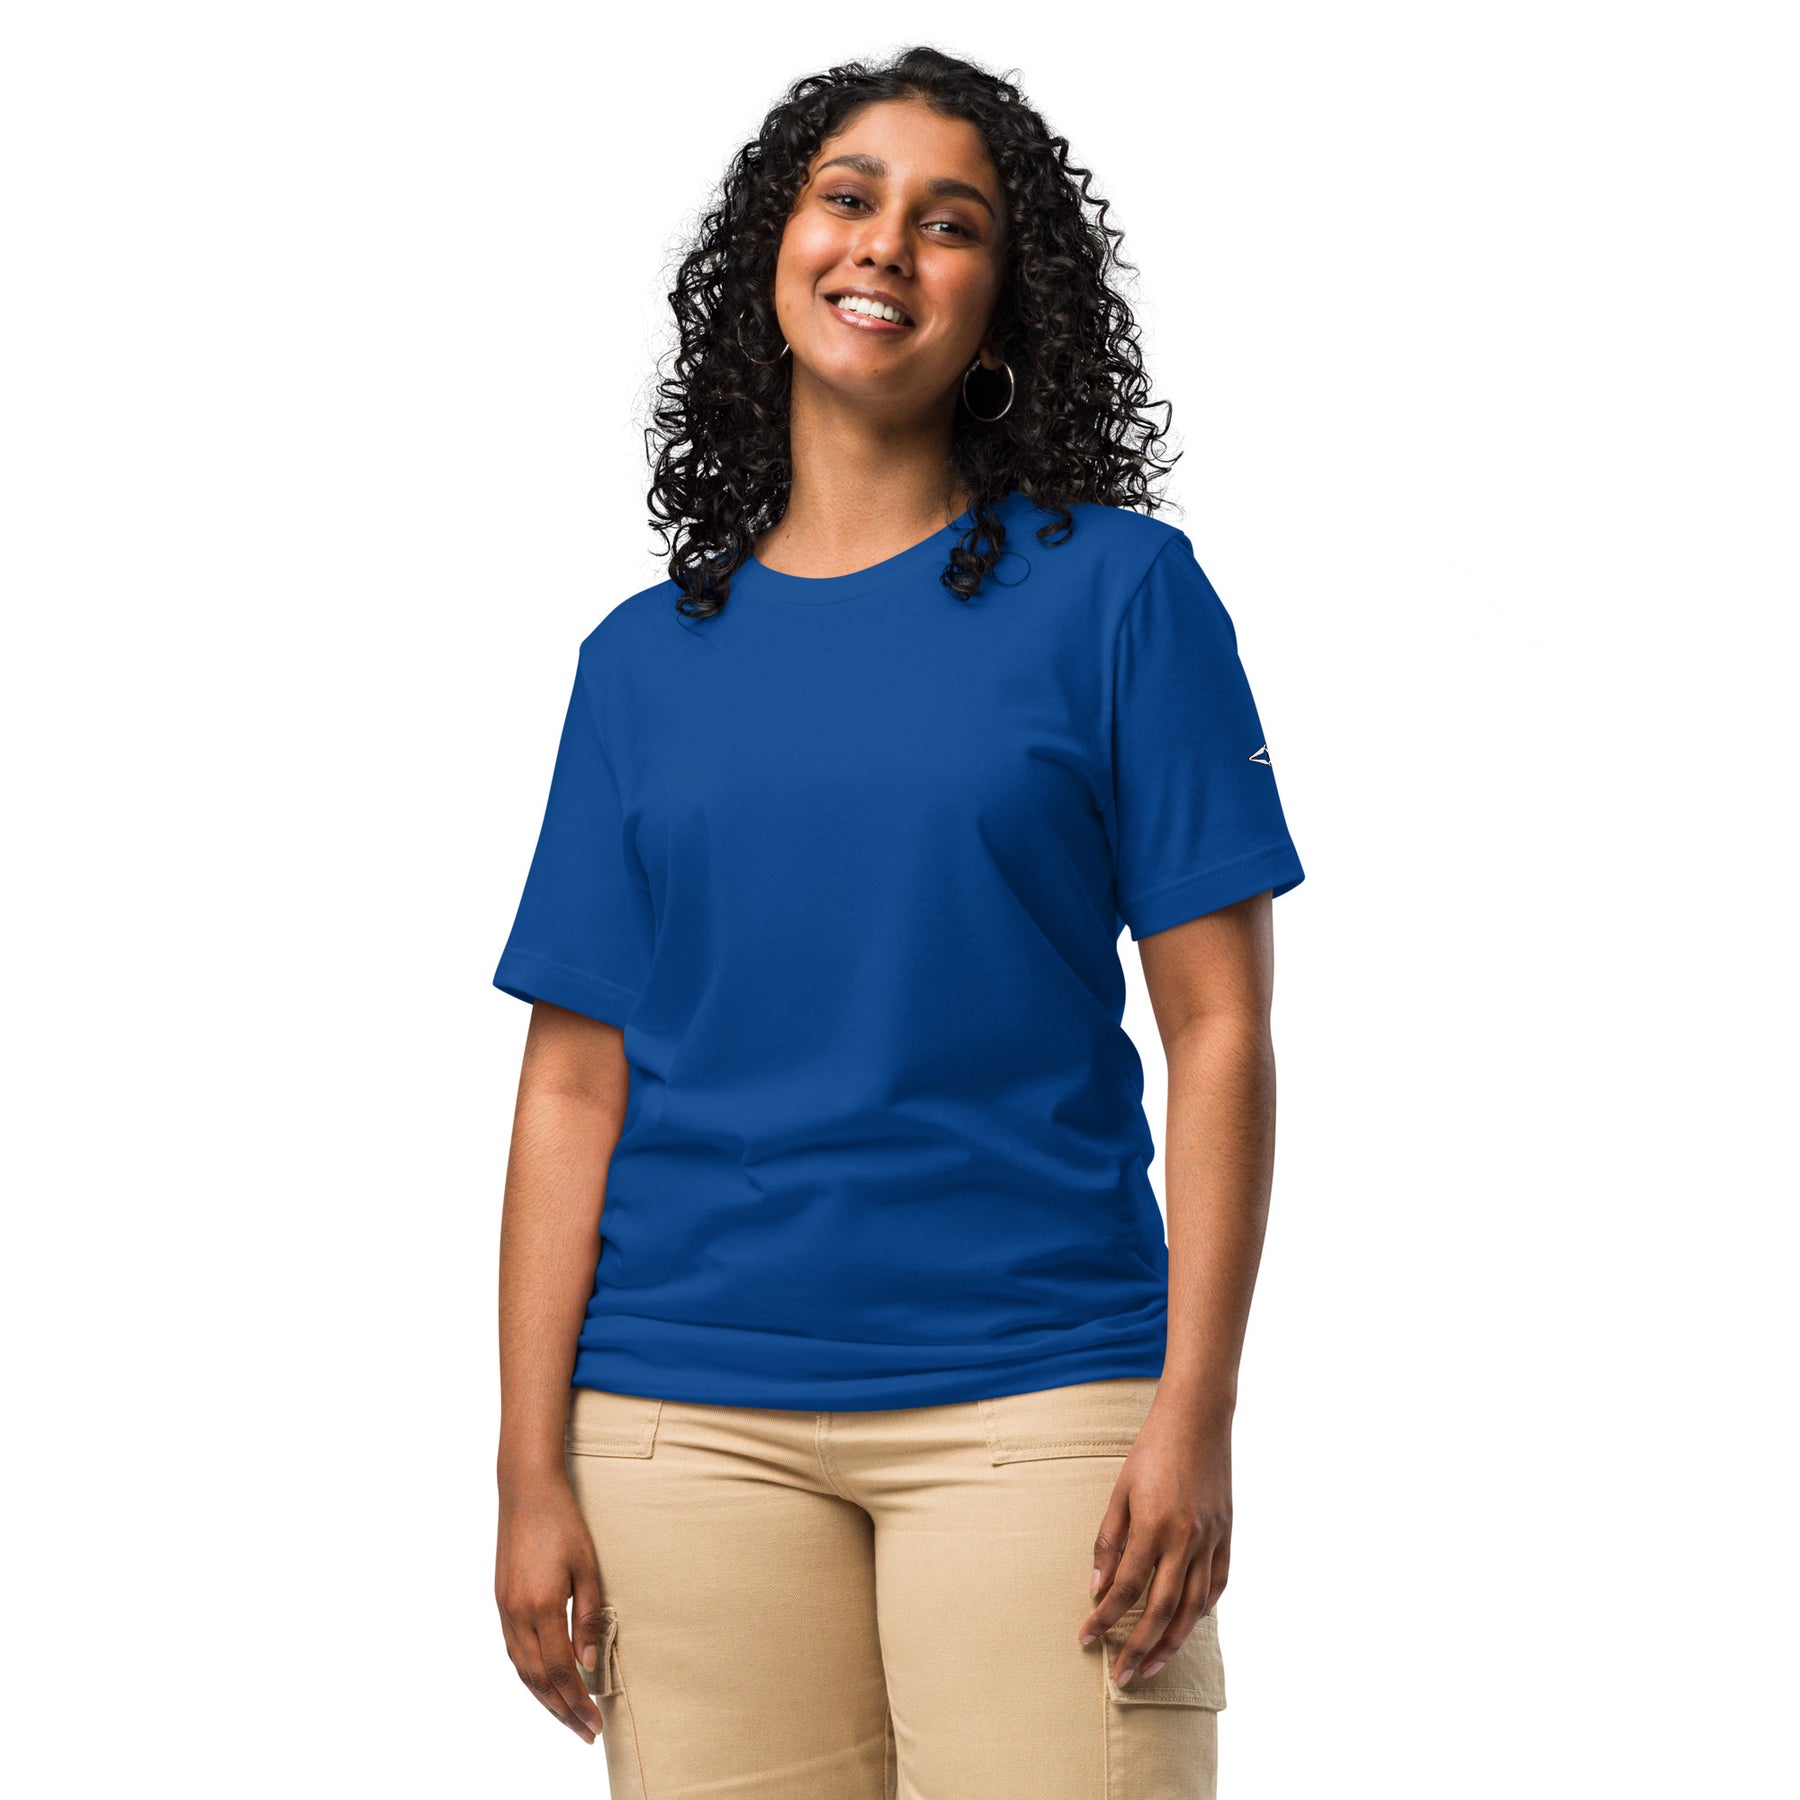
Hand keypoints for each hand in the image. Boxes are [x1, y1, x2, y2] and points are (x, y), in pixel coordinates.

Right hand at [495, 1473, 607, 1743]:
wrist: (526, 1491)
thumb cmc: (563, 1523)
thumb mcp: (587, 1566)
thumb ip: (589, 1616)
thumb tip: (590, 1662)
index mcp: (541, 1606)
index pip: (561, 1670)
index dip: (577, 1702)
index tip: (594, 1724)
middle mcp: (517, 1614)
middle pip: (539, 1679)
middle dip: (562, 1710)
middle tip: (585, 1734)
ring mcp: (505, 1609)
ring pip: (522, 1670)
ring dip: (544, 1698)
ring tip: (567, 1717)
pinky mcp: (501, 1602)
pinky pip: (514, 1652)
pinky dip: (529, 1675)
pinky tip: (543, 1683)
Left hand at [1075, 1392, 1231, 1687]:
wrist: (1198, 1418)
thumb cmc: (1151, 1450)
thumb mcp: (1120, 1491)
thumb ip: (1109, 1541)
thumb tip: (1097, 1588)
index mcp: (1153, 1526)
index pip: (1125, 1588)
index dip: (1103, 1619)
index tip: (1085, 1639)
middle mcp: (1186, 1540)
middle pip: (1161, 1610)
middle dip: (1138, 1648)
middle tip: (1121, 1676)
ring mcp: (1211, 1539)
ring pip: (1194, 1607)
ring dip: (1172, 1642)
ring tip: (1152, 1665)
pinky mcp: (1227, 1535)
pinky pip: (1217, 1585)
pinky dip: (1201, 1611)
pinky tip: (1186, 1626)